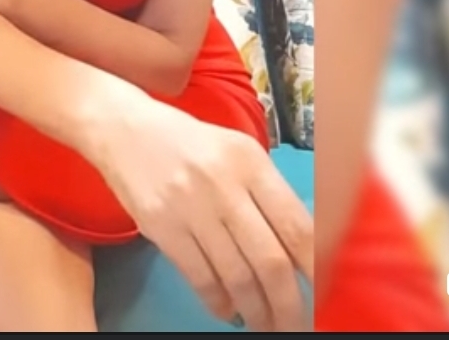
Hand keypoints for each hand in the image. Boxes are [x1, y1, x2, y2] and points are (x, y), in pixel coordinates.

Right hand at [88, 94, 312, 330]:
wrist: (123, 128)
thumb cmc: (188, 143)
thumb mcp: (235, 152)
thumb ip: (266, 193)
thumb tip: (301, 250)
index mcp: (250, 161)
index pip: (297, 225)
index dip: (317, 269)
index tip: (324, 295)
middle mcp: (224, 183)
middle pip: (271, 262)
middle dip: (289, 306)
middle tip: (295, 325)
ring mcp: (190, 206)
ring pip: (238, 277)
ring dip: (257, 312)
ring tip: (264, 323)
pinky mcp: (161, 226)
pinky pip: (201, 278)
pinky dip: (220, 303)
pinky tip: (228, 309)